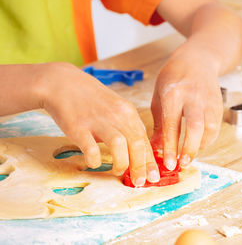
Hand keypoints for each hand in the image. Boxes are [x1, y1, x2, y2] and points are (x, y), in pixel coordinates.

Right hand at [37, 63, 158, 185]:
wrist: (62, 83)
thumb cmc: (91, 99)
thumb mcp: (116, 107)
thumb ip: (128, 126)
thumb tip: (140, 149)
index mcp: (128, 112)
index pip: (144, 139)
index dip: (150, 160)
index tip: (154, 176)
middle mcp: (117, 115)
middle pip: (136, 143)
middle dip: (141, 166)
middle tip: (141, 182)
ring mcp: (98, 121)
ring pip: (119, 145)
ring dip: (121, 163)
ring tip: (118, 171)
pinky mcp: (79, 127)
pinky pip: (91, 148)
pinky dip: (95, 159)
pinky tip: (94, 163)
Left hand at [151, 44, 223, 169]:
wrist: (198, 59)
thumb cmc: (174, 77)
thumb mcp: (160, 95)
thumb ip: (159, 122)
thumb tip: (156, 148)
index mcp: (174, 93)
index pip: (172, 124)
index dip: (170, 146)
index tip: (168, 163)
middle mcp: (193, 96)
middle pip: (195, 127)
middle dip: (189, 149)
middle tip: (182, 164)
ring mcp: (208, 100)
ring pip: (209, 129)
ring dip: (200, 146)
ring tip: (189, 156)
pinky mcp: (218, 105)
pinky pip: (215, 127)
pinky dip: (207, 139)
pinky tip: (198, 145)